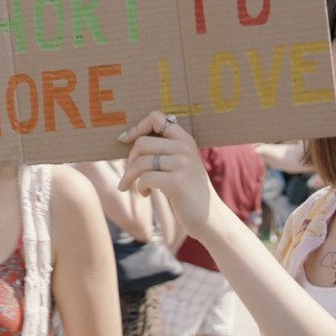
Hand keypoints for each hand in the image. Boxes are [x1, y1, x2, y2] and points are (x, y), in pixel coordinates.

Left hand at [117, 111, 216, 239]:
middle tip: (129, 175)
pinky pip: (145, 178)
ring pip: (140, 162)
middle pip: (142, 143)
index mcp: (185, 139)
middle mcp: (185, 148)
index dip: (137, 127)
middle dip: (129, 160)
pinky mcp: (176, 182)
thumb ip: (162, 150)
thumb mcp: (180, 164)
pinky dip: (139, 187)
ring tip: (133, 187)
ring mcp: (182, 164)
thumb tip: (126, 139)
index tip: (126, 141)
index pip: (156, 117)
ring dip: (130, 176)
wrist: (209, 218)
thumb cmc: (187, 190)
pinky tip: (145, 194)